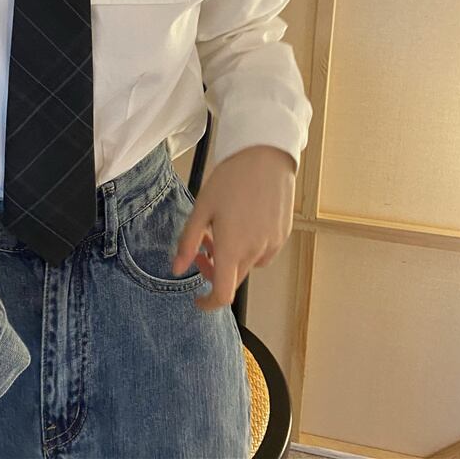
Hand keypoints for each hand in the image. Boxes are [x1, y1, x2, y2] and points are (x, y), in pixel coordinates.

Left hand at [172, 145, 295, 311]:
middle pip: (233, 278)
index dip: (208, 303)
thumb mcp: (201, 208)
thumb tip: (177, 269)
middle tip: (202, 245)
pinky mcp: (283, 233)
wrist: (265, 155)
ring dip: (232, 256)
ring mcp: (272, 243)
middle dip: (214, 270)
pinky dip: (249, 246)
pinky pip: (263, 251)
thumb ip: (188, 242)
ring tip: (223, 227)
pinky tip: (243, 221)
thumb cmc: (230, 179)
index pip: (223, 294)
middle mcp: (255, 251)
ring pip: (248, 264)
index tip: (197, 298)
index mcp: (232, 248)